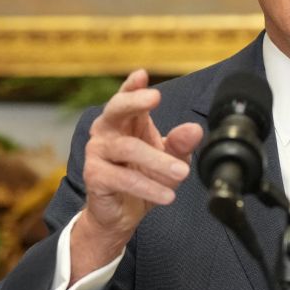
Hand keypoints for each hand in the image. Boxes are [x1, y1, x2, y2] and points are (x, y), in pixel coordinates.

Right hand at [70, 70, 203, 278]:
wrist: (122, 214)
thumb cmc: (143, 178)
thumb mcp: (169, 160)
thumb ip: (180, 144)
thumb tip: (196, 129)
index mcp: (125, 122)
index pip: (126, 97)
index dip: (132, 86)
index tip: (142, 75)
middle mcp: (107, 132)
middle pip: (115, 109)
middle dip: (134, 101)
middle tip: (155, 97)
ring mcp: (98, 153)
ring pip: (127, 148)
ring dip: (158, 160)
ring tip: (182, 173)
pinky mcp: (94, 176)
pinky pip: (121, 178)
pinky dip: (147, 186)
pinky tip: (167, 195)